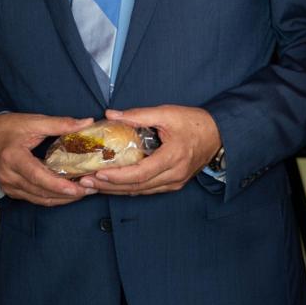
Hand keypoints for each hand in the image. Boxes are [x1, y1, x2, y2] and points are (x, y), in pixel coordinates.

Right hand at [0, 112, 95, 205]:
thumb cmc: (9, 127)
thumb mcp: (33, 121)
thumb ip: (60, 123)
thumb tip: (87, 122)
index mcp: (13, 158)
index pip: (37, 176)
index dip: (59, 184)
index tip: (79, 187)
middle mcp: (9, 176)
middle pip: (40, 191)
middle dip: (67, 194)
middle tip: (92, 189)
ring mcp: (9, 185)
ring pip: (39, 198)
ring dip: (62, 198)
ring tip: (85, 191)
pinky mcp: (11, 189)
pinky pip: (34, 198)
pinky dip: (52, 197)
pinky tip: (68, 193)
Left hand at [85, 106, 219, 195]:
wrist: (219, 134)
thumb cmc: (195, 122)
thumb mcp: (168, 113)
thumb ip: (139, 115)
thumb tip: (111, 115)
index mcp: (174, 157)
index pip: (140, 173)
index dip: (116, 176)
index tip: (97, 172)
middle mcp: (174, 175)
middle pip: (136, 186)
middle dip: (108, 185)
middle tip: (85, 181)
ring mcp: (174, 182)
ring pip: (140, 191)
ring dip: (115, 189)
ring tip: (93, 184)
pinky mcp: (174, 184)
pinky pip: (147, 189)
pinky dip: (128, 187)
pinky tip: (113, 184)